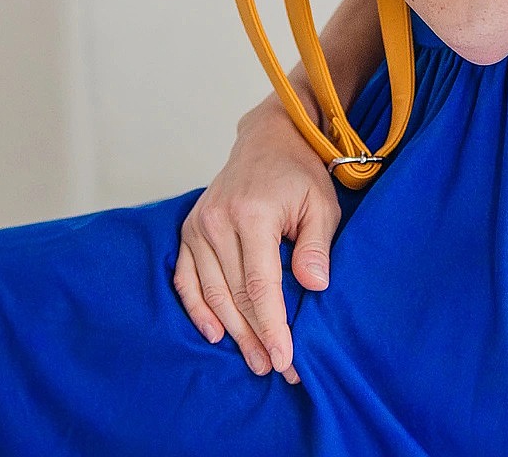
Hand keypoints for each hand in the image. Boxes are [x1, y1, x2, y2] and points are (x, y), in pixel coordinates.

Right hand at [172, 98, 342, 383]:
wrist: (269, 139)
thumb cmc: (300, 174)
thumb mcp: (321, 204)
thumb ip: (315, 246)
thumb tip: (314, 286)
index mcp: (253, 213)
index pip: (259, 285)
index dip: (272, 326)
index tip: (286, 358)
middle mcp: (219, 220)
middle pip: (235, 295)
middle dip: (256, 337)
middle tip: (275, 368)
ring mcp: (199, 224)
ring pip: (211, 293)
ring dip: (232, 332)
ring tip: (255, 360)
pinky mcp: (190, 228)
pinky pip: (186, 278)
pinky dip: (197, 309)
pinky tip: (215, 334)